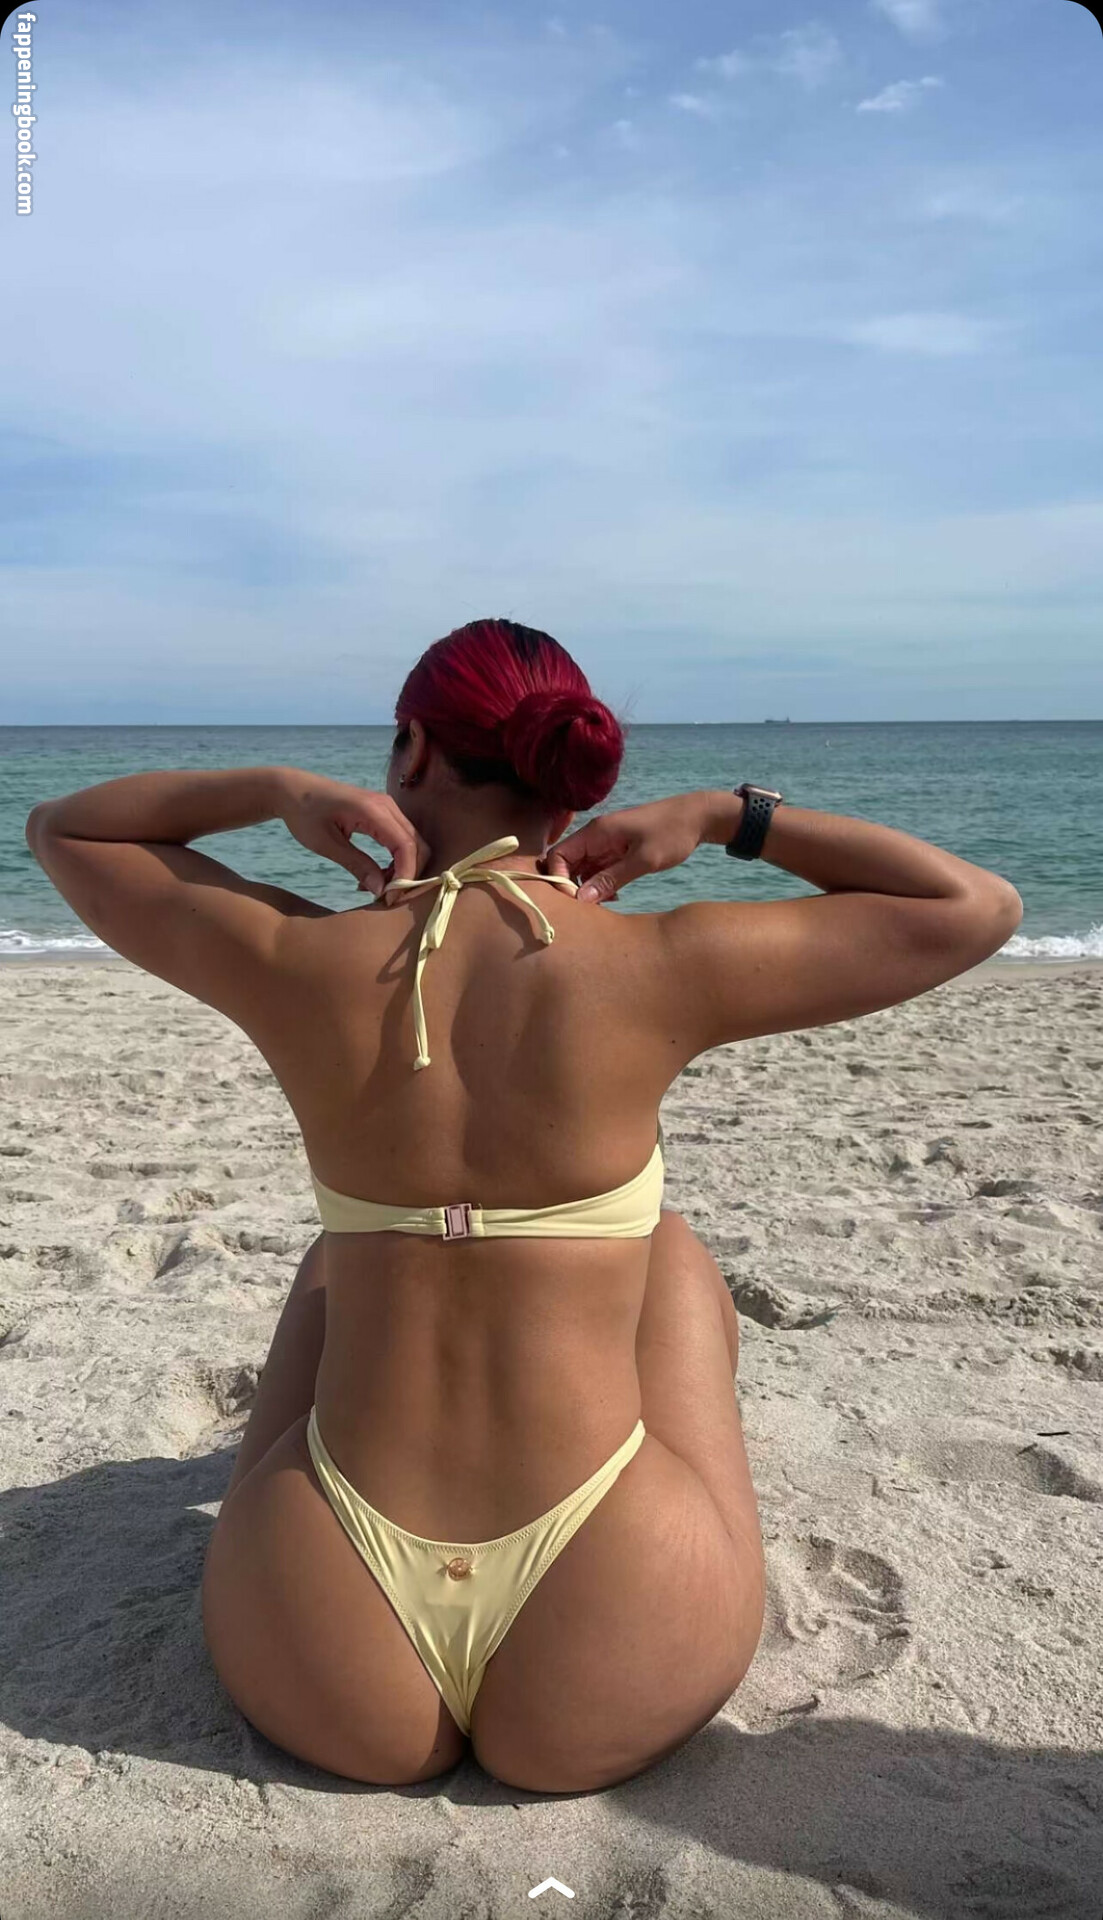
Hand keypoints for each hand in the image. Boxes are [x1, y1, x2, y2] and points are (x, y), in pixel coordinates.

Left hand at [276, 771, 430, 894]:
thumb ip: (356, 865)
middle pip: (416, 844)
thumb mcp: (326, 844)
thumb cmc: (304, 814)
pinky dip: (395, 860)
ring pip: (411, 843)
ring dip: (402, 869)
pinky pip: (401, 839)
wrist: (293, 790)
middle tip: (386, 897)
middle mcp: (387, 806)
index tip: (390, 897)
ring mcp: (387, 808)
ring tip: (375, 887)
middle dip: (408, 874)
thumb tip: (381, 890)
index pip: (406, 845)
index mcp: (373, 810)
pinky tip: (375, 875)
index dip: (406, 874)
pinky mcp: (383, 813)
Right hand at [545, 793, 713, 902]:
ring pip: (583, 869)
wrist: (697, 817)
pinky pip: (598, 869)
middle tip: (589, 907)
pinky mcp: (617, 851)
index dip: (559, 878)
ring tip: (605, 903)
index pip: (559, 855)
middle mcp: (596, 836)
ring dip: (588, 888)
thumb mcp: (643, 860)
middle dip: (572, 886)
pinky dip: (601, 884)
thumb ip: (612, 879)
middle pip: (567, 863)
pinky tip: (615, 896)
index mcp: (597, 832)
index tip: (575, 901)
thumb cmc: (671, 833)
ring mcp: (606, 843)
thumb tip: (582, 898)